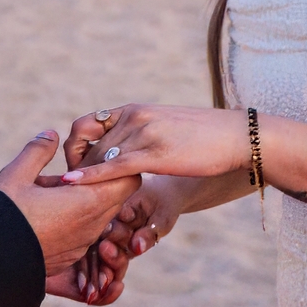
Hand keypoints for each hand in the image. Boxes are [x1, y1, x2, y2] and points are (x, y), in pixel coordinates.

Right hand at [0, 131, 131, 277]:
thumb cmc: (2, 215)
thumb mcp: (16, 174)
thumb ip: (38, 151)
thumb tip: (51, 134)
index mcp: (88, 202)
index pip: (128, 179)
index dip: (116, 166)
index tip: (93, 158)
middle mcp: (92, 227)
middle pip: (116, 198)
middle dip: (101, 182)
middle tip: (72, 171)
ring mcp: (82, 245)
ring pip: (101, 217)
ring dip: (87, 202)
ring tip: (54, 192)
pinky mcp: (70, 257)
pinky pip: (85, 234)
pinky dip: (77, 221)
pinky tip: (48, 214)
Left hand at [61, 103, 251, 190]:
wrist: (237, 137)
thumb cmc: (206, 136)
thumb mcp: (165, 127)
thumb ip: (141, 133)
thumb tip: (126, 147)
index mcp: (134, 109)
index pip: (86, 123)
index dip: (73, 146)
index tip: (73, 166)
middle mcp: (134, 116)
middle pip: (88, 143)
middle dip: (75, 167)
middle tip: (70, 190)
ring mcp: (144, 133)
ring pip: (97, 155)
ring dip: (81, 176)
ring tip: (69, 197)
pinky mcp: (154, 153)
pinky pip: (113, 166)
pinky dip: (89, 176)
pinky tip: (71, 184)